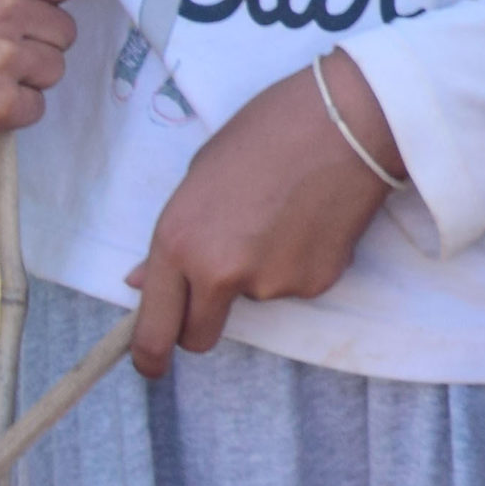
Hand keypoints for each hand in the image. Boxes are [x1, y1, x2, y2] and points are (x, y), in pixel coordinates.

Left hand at [125, 50, 401, 377]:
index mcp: (179, 240)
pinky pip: (291, 285)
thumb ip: (175, 237)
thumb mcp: (199, 174)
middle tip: (217, 282)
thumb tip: (140, 281)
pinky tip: (306, 219)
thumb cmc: (264, 131)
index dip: (148, 354)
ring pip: (251, 301)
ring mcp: (271, 285)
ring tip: (276, 213)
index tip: (150, 364)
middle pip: (199, 337)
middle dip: (200, 322)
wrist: (343, 121)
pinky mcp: (314, 287)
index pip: (155, 326)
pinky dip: (293, 263)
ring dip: (255, 273)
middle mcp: (220, 272)